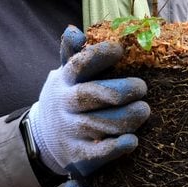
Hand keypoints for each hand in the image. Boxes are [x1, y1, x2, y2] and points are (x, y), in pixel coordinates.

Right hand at [26, 26, 149, 176]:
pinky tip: (132, 141)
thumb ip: (72, 53)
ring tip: (144, 111)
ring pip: (99, 124)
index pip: (80, 64)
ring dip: (126, 118)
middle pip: (91, 95)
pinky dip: (116, 147)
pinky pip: (97, 153)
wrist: (44, 138)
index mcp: (65, 80)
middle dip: (121, 90)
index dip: (100, 55)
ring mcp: (70, 131)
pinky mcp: (77, 156)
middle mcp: (65, 104)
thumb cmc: (67, 98)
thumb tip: (74, 31)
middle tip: (142, 88)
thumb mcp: (64, 74)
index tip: (120, 50)